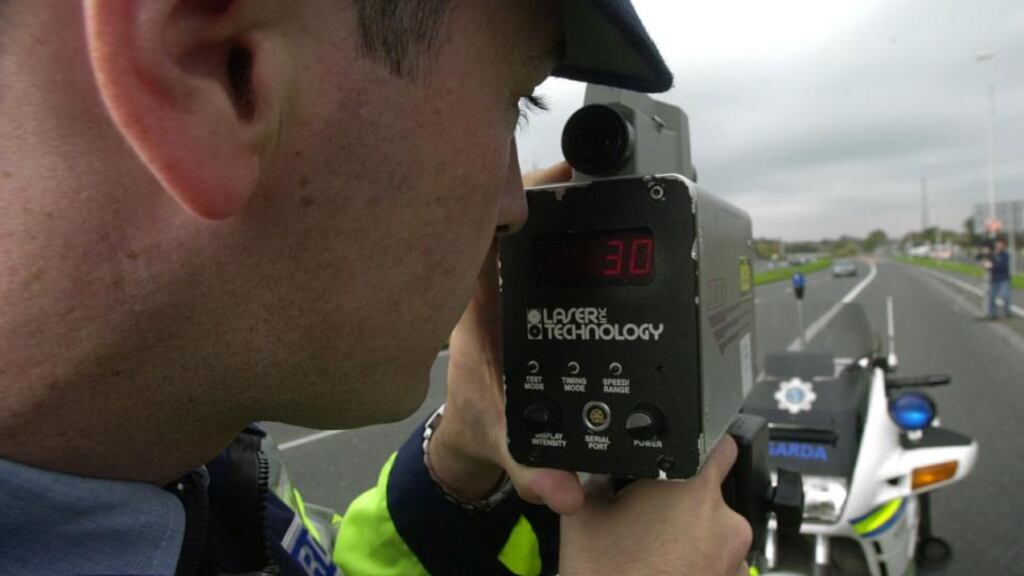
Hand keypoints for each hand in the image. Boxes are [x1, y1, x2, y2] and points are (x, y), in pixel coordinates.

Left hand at [428, 162, 584, 513]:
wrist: (475, 429)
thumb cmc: (480, 419)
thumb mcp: (504, 441)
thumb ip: (532, 468)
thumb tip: (563, 488)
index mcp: (475, 302)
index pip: (481, 225)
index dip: (513, 189)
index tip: (559, 172)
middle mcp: (490, 280)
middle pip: (510, 206)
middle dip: (553, 182)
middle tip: (603, 166)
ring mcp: (509, 277)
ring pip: (528, 217)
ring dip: (566, 197)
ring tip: (614, 177)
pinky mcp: (528, 284)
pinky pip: (546, 239)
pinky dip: (572, 223)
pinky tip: (611, 215)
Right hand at [560, 437, 752, 575]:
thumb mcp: (585, 515)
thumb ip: (601, 478)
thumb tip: (605, 467)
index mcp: (692, 489)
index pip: (719, 443)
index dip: (702, 442)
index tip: (687, 449)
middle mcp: (724, 520)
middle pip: (707, 493)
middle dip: (681, 501)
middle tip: (646, 519)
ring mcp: (735, 559)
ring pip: (711, 530)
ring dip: (690, 536)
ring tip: (653, 552)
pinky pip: (717, 562)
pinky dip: (696, 564)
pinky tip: (665, 571)